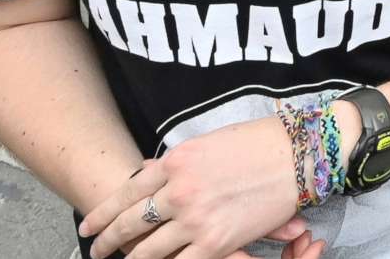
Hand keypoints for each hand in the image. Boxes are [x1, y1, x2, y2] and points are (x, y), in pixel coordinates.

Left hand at [79, 115, 303, 258]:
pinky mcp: (216, 242)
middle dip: (107, 241)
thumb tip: (147, 173)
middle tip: (96, 251)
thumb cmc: (260, 142)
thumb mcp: (209, 143)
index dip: (103, 214)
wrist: (300, 155)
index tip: (89, 226)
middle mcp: (178, 191)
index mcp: (175, 163)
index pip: (127, 193)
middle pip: (130, 224)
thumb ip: (176, 163)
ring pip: (148, 251)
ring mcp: (195, 219)